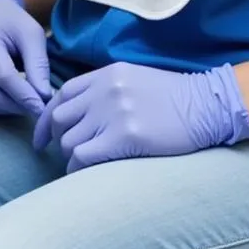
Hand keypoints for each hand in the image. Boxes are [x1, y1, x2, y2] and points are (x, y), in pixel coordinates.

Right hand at [0, 0, 53, 118]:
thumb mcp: (32, 34)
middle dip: (13, 106)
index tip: (41, 109)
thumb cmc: (12, 24)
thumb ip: (39, 64)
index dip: (24, 97)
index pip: (3, 76)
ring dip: (0, 110)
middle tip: (32, 108)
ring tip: (17, 104)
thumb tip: (43, 97)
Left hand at [32, 61, 248, 173]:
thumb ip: (107, 89)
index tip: (43, 135)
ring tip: (82, 164)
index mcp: (106, 74)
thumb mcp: (134, 78)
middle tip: (64, 153)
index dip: (47, 116)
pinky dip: (78, 168)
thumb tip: (82, 111)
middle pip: (59, 117)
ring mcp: (113, 112)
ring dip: (70, 156)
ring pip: (68, 140)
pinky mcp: (125, 136)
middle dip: (56, 138)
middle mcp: (104, 90)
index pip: (61, 93)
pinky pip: (83, 157)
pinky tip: (87, 173)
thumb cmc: (174, 96)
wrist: (205, 104)